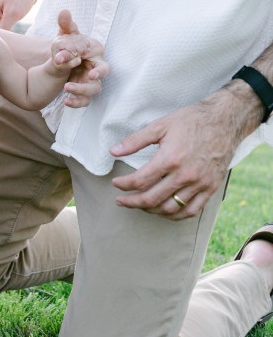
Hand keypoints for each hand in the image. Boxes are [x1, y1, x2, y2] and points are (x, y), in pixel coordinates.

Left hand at [51, 9, 107, 107]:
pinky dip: (77, 103)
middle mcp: (97, 65)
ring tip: (67, 88)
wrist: (61, 60)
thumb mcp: (65, 35)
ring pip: (95, 88)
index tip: (66, 56)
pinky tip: (66, 102)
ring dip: (83, 89)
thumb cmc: (68, 45)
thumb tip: (64, 12)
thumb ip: (65, 24)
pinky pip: (85, 100)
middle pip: (103, 71)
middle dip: (98, 73)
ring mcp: (92, 80)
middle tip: (91, 75)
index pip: (95, 52)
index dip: (82, 54)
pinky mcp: (85, 92)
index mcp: (95, 50)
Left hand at [109, 87, 252, 218]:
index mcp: (170, 159)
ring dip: (151, 210)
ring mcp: (199, 184)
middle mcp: (185, 175)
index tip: (116, 184)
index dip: (124, 185)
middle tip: (121, 200)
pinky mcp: (210, 188)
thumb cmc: (191, 120)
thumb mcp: (160, 125)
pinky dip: (175, 215)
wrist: (224, 121)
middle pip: (152, 199)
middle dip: (132, 202)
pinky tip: (164, 210)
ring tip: (140, 205)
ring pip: (170, 209)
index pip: (140, 181)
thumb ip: (135, 140)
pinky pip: (191, 211)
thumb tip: (113, 151)